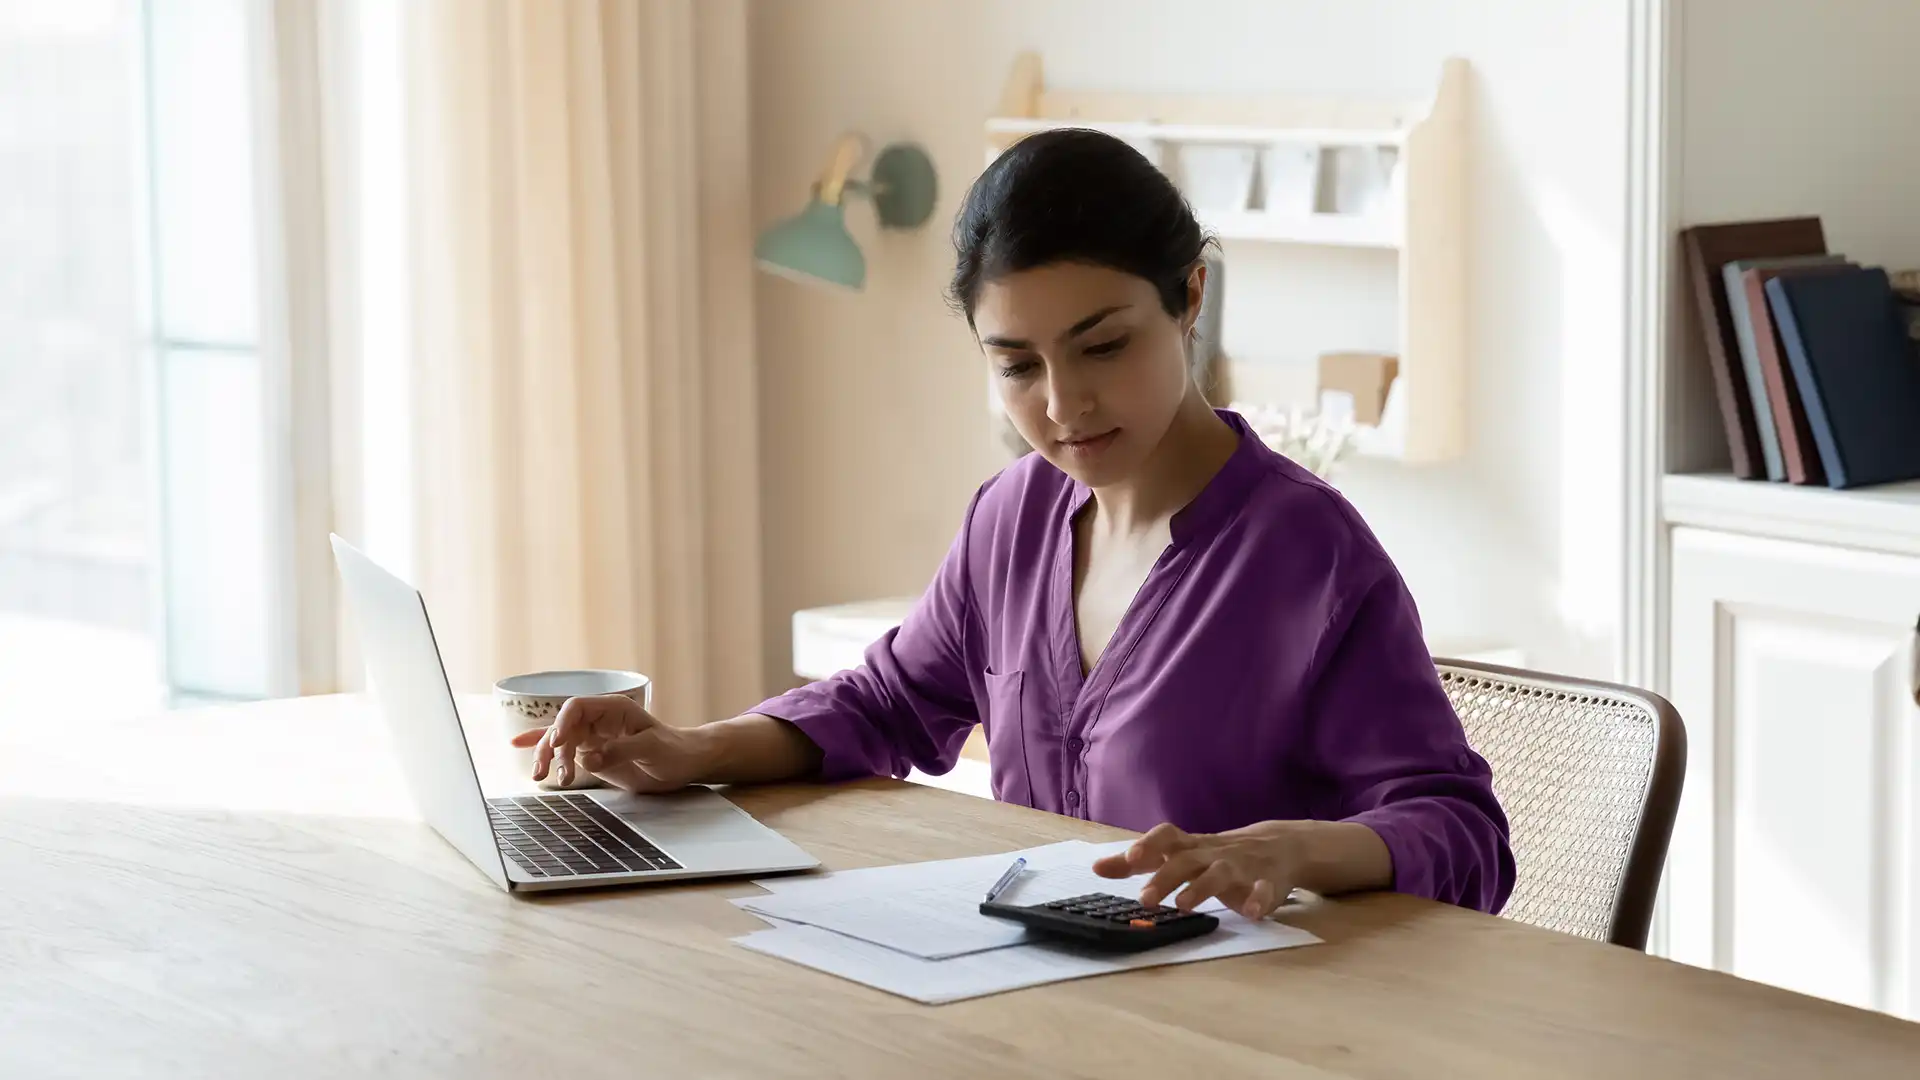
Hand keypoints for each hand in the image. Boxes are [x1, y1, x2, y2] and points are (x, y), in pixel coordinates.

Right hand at [508, 694, 711, 793]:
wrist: (685, 764)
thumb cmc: (674, 750)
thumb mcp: (652, 749)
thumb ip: (621, 751)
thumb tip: (588, 758)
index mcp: (614, 709)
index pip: (577, 707)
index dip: (563, 722)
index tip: (558, 742)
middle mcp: (599, 720)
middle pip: (563, 726)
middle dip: (552, 747)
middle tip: (550, 772)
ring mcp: (594, 737)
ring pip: (560, 741)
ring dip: (547, 756)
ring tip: (540, 776)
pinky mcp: (592, 754)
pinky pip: (564, 751)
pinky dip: (543, 749)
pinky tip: (519, 745)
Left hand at [1092, 819, 1388, 919]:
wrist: (1278, 845)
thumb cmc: (1215, 854)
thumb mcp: (1179, 854)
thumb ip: (1140, 862)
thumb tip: (1097, 867)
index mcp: (1191, 846)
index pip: (1166, 836)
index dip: (1148, 845)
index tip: (1129, 859)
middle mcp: (1212, 853)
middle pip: (1186, 861)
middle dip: (1165, 877)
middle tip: (1144, 899)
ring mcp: (1240, 867)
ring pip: (1219, 873)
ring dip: (1201, 888)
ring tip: (1183, 906)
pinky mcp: (1266, 883)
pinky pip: (1265, 890)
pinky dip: (1258, 899)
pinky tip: (1251, 912)